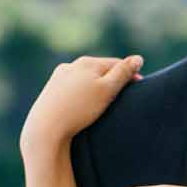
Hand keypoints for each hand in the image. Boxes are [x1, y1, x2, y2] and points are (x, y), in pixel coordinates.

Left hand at [19, 54, 143, 156]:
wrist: (45, 128)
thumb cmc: (80, 109)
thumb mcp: (107, 90)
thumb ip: (123, 73)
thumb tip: (138, 58)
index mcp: (87, 63)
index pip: (116, 64)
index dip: (130, 74)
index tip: (140, 86)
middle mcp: (71, 66)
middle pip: (99, 70)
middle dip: (112, 79)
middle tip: (124, 94)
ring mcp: (58, 78)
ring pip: (85, 79)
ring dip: (96, 86)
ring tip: (104, 102)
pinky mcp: (50, 92)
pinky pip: (72, 89)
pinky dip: (82, 94)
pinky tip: (83, 105)